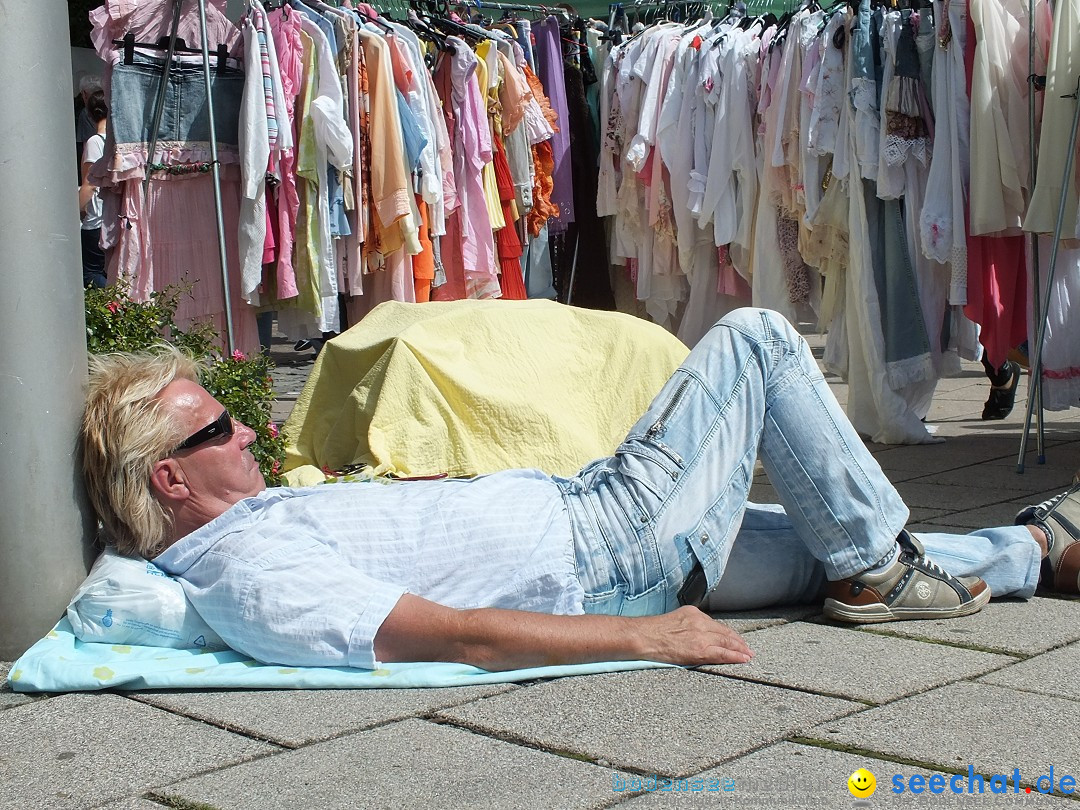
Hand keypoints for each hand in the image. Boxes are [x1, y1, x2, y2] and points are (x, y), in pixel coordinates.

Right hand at [634, 606, 752, 665]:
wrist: (643, 636)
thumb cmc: (651, 632)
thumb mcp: (673, 620)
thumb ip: (687, 626)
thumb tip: (692, 635)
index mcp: (693, 613)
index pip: (715, 624)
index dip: (727, 633)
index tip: (735, 638)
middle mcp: (700, 622)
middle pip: (724, 632)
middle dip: (738, 640)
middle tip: (747, 647)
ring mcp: (701, 635)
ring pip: (727, 642)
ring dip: (740, 649)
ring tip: (748, 654)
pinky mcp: (700, 649)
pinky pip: (722, 653)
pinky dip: (735, 656)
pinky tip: (743, 659)